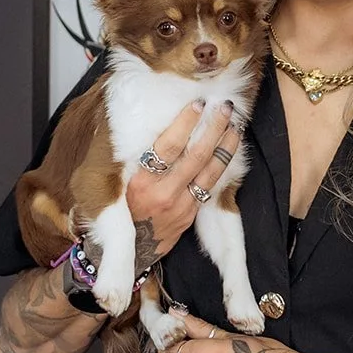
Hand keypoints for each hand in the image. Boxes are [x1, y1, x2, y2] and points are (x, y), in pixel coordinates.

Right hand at [125, 101, 241, 258]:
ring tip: (235, 125)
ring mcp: (182, 206)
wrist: (129, 249)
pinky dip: (222, 165)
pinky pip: (211, 186)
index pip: (169, 146)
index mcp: (141, 181)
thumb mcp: (118, 182)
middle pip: (196, 155)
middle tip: (224, 107)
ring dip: (226, 146)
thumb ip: (135, 157)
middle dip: (213, 128)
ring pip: (211, 171)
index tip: (198, 104)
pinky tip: (229, 150)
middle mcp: (164, 193)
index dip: (186, 123)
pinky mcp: (191, 214)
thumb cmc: (122, 207)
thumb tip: (152, 120)